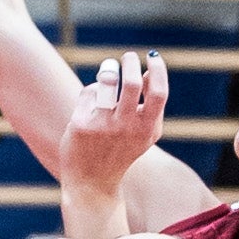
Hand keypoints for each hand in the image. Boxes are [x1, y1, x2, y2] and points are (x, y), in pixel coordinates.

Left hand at [59, 54, 168, 223]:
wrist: (92, 183)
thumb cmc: (121, 150)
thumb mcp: (143, 133)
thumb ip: (151, 105)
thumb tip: (149, 71)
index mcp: (147, 129)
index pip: (158, 92)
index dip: (157, 68)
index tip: (152, 56)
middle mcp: (126, 127)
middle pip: (131, 82)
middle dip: (130, 62)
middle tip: (127, 57)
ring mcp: (102, 126)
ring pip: (107, 80)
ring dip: (110, 68)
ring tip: (110, 69)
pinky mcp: (80, 124)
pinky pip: (89, 92)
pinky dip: (93, 92)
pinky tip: (91, 104)